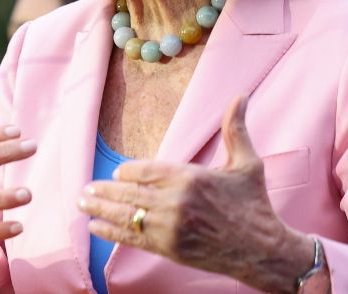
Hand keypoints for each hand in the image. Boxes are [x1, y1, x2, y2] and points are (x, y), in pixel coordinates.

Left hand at [78, 97, 313, 292]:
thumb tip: (241, 95)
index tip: (116, 175)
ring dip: (100, 209)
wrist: (264, 250)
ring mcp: (170, 227)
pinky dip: (110, 232)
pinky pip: (132, 238)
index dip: (126, 174)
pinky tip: (95, 227)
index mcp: (190, 177)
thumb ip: (235, 129)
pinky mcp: (169, 249)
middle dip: (103, 191)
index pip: (144, 171)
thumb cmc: (255, 204)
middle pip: (129, 193)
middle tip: (85, 190)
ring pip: (126, 215)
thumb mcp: (247, 163)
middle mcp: (176, 201)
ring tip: (83, 204)